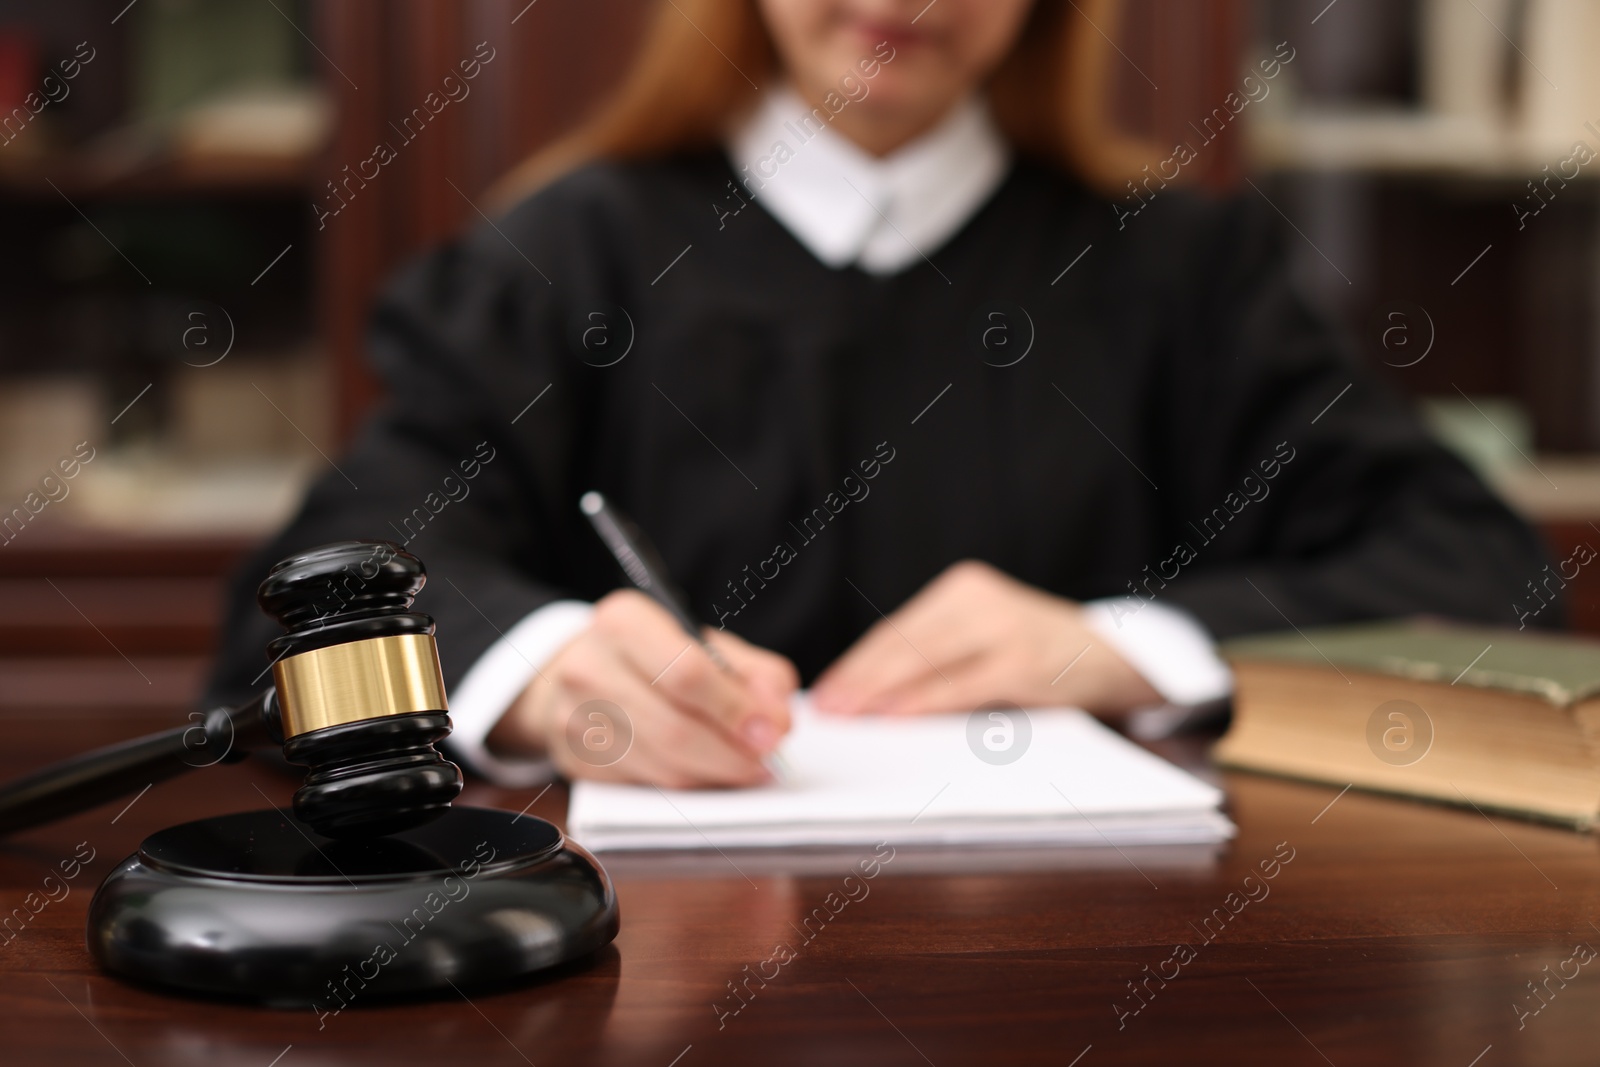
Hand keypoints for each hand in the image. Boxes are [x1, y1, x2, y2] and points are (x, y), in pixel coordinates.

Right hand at [486, 590, 798, 787]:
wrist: (573, 671)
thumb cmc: (651, 656)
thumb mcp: (703, 642)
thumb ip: (753, 672)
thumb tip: (777, 719)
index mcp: (624, 622)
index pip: (686, 672)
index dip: (735, 709)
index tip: (773, 732)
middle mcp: (589, 667)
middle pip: (674, 728)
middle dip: (732, 753)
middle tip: (767, 761)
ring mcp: (574, 719)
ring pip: (662, 766)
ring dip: (715, 775)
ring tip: (745, 767)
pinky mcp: (577, 762)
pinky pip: (647, 787)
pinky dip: (688, 785)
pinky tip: (708, 773)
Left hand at [811, 560, 1159, 716]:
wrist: (1120, 657)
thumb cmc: (1040, 655)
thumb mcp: (986, 639)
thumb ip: (939, 657)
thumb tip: (869, 696)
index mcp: (964, 589)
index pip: (896, 631)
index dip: (857, 664)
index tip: (825, 692)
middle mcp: (981, 599)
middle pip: (903, 643)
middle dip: (860, 680)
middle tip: (825, 709)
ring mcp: (1004, 627)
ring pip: (925, 662)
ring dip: (881, 693)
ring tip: (849, 716)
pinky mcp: (1024, 662)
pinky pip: (961, 686)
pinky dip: (923, 702)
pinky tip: (895, 716)